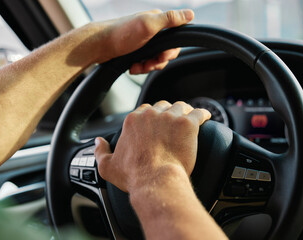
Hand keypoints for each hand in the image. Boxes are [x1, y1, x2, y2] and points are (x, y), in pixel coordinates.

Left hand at [92, 9, 193, 73]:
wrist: (98, 46)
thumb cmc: (121, 34)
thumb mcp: (148, 25)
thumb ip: (170, 19)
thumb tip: (190, 14)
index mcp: (157, 21)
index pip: (176, 39)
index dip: (170, 52)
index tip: (161, 56)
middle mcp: (151, 30)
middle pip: (166, 52)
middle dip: (157, 61)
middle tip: (148, 64)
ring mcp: (143, 41)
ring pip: (155, 59)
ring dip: (147, 66)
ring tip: (137, 66)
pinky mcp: (135, 50)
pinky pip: (145, 62)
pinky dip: (140, 67)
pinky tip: (132, 67)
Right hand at [94, 100, 210, 192]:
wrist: (156, 181)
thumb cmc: (134, 175)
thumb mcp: (108, 167)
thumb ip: (99, 151)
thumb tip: (97, 142)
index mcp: (133, 121)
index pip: (144, 111)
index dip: (152, 117)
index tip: (156, 125)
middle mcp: (151, 115)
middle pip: (162, 106)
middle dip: (168, 112)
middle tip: (173, 124)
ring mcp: (170, 118)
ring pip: (180, 107)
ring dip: (185, 112)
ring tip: (189, 118)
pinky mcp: (188, 124)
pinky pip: (199, 112)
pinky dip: (203, 114)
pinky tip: (205, 117)